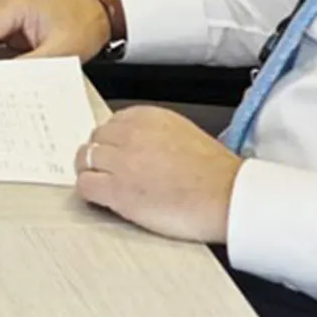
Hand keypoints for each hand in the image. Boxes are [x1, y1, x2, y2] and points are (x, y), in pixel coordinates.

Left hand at [75, 106, 238, 242]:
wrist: (231, 198)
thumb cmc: (217, 175)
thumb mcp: (184, 135)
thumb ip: (155, 135)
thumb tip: (139, 145)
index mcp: (148, 117)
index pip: (111, 123)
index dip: (113, 143)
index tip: (118, 154)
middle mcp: (130, 134)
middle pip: (96, 140)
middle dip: (101, 156)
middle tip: (111, 172)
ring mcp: (121, 162)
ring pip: (85, 160)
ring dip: (93, 172)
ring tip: (107, 186)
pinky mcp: (117, 190)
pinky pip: (85, 186)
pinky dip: (90, 193)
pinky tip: (104, 200)